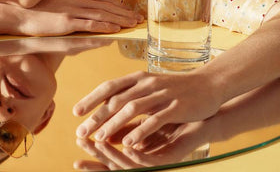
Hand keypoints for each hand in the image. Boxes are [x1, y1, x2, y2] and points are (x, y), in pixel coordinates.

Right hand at [15, 0, 142, 35]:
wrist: (19, 17)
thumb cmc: (38, 17)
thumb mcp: (60, 13)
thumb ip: (78, 19)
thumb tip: (95, 28)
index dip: (118, 4)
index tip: (130, 10)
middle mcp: (76, 0)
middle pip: (106, 5)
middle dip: (124, 12)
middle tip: (139, 18)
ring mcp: (72, 10)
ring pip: (102, 13)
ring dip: (120, 18)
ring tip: (133, 24)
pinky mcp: (66, 21)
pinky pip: (90, 23)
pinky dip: (105, 25)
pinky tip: (115, 29)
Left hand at [73, 70, 221, 146]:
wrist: (209, 84)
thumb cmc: (175, 89)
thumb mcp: (150, 87)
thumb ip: (130, 96)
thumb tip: (107, 110)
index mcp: (138, 77)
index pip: (109, 87)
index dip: (91, 99)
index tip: (76, 112)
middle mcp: (146, 83)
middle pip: (116, 99)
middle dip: (96, 117)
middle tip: (81, 132)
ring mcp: (161, 94)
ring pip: (131, 109)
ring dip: (113, 125)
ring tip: (99, 139)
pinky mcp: (176, 107)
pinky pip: (154, 120)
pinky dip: (140, 131)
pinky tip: (129, 143)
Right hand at [74, 121, 208, 169]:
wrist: (205, 114)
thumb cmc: (173, 114)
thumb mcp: (144, 116)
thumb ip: (124, 119)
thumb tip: (99, 114)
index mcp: (135, 149)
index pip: (109, 153)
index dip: (91, 150)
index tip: (74, 139)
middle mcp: (144, 159)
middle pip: (114, 163)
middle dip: (96, 154)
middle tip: (80, 140)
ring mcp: (157, 161)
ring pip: (130, 164)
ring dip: (113, 154)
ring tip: (97, 142)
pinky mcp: (172, 159)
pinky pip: (152, 162)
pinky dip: (138, 155)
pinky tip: (128, 146)